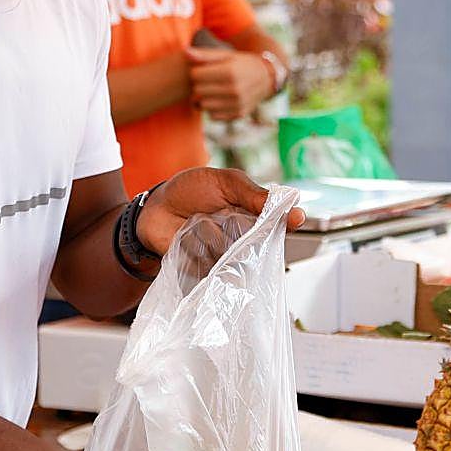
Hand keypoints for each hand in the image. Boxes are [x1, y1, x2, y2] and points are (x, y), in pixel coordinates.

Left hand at [137, 168, 304, 256]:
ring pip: (231, 252)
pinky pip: (210, 264)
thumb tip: (289, 200)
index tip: (295, 219)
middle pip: (256, 241)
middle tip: (219, 213)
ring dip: (212, 235)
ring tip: (197, 222)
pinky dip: (197, 249)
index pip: (278, 221)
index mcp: (252, 214)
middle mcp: (243, 237)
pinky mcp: (207, 269)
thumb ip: (252, 193)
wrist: (155, 210)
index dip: (288, 221)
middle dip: (238, 227)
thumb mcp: (223, 181)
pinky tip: (187, 238)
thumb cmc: (190, 190)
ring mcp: (226, 254)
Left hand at [184, 47, 275, 120]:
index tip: (204, 70)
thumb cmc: (241, 63)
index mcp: (230, 72)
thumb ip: (204, 55)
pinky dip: (213, 109)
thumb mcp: (225, 55)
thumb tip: (185, 53)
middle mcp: (234, 89)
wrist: (266, 78)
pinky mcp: (238, 115)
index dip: (197, 71)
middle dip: (200, 85)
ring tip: (213, 90)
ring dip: (205, 98)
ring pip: (203, 105)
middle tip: (208, 80)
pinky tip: (220, 100)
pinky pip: (213, 116)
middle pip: (198, 90)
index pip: (195, 75)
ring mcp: (237, 104)